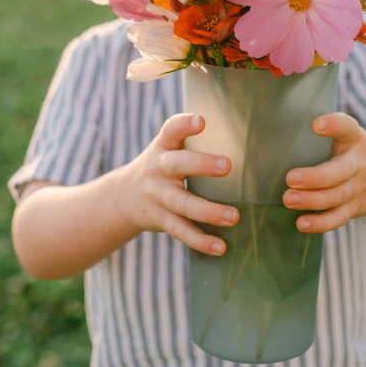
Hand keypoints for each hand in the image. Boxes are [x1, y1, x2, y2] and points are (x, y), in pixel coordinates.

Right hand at [122, 113, 238, 254]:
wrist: (122, 198)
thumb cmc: (160, 167)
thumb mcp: (167, 148)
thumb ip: (191, 140)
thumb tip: (243, 133)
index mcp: (163, 147)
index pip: (171, 130)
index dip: (184, 124)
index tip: (201, 120)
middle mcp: (158, 169)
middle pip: (178, 165)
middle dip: (201, 165)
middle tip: (227, 165)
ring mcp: (158, 196)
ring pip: (182, 204)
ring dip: (208, 211)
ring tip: (234, 216)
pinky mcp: (161, 219)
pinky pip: (181, 231)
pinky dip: (200, 241)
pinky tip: (220, 247)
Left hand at [282, 112, 365, 232]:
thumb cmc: (352, 151)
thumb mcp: (347, 136)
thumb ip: (324, 133)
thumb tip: (273, 131)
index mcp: (354, 138)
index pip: (347, 127)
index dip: (334, 125)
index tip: (316, 125)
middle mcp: (358, 163)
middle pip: (339, 171)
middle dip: (315, 177)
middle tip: (290, 178)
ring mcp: (357, 188)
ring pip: (335, 197)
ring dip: (311, 200)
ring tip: (288, 199)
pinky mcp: (353, 207)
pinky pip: (338, 217)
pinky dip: (320, 223)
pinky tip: (301, 223)